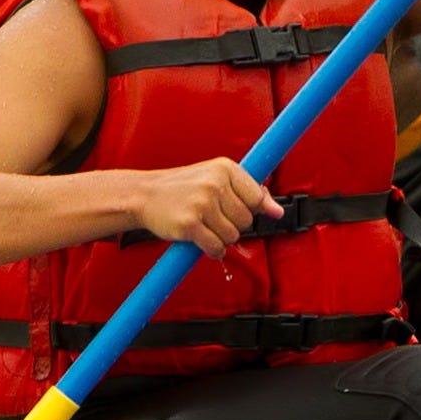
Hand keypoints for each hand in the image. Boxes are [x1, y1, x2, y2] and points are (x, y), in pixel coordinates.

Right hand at [133, 159, 283, 253]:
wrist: (143, 194)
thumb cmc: (182, 187)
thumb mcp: (215, 178)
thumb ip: (248, 192)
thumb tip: (277, 211)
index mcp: (224, 168)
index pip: (257, 198)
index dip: (252, 210)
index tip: (240, 212)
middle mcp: (214, 183)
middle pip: (246, 220)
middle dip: (233, 225)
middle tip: (213, 218)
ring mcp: (202, 204)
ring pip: (233, 236)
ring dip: (221, 239)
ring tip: (204, 226)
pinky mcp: (190, 224)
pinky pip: (216, 248)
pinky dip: (212, 250)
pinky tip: (201, 241)